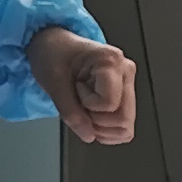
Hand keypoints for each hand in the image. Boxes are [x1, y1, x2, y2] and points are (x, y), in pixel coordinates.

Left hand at [32, 27, 140, 144]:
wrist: (55, 46)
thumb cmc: (54, 54)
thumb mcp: (53, 82)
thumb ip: (70, 111)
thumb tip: (88, 135)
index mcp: (111, 62)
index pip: (109, 104)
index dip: (87, 105)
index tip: (75, 89)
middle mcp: (126, 73)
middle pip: (123, 119)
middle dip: (96, 122)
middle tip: (80, 104)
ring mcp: (128, 84)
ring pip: (126, 127)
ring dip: (101, 127)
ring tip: (86, 108)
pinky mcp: (124, 96)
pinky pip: (123, 127)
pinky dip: (106, 130)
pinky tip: (92, 115)